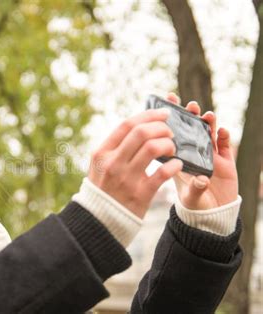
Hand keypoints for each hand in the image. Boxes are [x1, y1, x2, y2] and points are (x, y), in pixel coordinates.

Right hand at [88, 108, 182, 217]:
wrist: (100, 220)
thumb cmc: (104, 188)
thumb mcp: (100, 165)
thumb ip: (114, 147)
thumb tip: (139, 125)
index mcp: (102, 152)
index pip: (127, 125)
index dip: (149, 115)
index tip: (164, 113)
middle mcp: (113, 163)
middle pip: (141, 132)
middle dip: (161, 128)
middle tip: (170, 132)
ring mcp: (126, 178)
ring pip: (153, 148)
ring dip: (168, 144)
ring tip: (172, 149)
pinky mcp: (140, 194)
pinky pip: (163, 173)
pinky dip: (174, 165)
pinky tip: (178, 164)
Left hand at [166, 93, 237, 208]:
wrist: (213, 215)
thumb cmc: (195, 204)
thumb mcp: (191, 197)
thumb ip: (196, 188)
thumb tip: (202, 180)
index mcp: (179, 158)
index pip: (172, 135)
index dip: (170, 119)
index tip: (167, 103)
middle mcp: (193, 153)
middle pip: (191, 129)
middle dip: (191, 115)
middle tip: (190, 106)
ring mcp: (210, 155)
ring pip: (208, 133)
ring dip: (208, 123)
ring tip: (206, 115)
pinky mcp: (226, 161)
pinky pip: (225, 145)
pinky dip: (224, 136)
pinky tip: (223, 131)